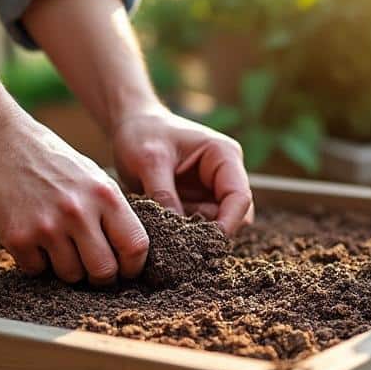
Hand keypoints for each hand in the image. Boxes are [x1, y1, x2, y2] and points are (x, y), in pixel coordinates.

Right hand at [0, 113, 148, 285]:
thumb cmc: (49, 160)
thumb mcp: (92, 177)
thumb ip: (110, 211)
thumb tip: (127, 252)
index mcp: (105, 195)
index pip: (134, 247)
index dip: (132, 267)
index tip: (124, 271)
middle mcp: (79, 212)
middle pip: (103, 271)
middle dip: (99, 277)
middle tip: (91, 269)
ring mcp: (47, 226)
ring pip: (70, 275)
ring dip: (66, 269)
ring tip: (57, 246)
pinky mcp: (18, 237)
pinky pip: (37, 270)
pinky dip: (36, 262)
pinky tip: (33, 238)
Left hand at [110, 107, 254, 233]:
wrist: (130, 126)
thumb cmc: (142, 133)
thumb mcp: (149, 160)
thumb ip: (163, 194)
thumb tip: (176, 232)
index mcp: (224, 156)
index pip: (240, 197)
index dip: (228, 224)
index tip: (204, 244)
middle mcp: (225, 174)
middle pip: (233, 215)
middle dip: (209, 231)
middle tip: (178, 239)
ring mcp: (212, 189)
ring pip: (215, 223)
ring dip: (194, 232)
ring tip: (164, 227)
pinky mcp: (197, 201)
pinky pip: (197, 224)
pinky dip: (183, 231)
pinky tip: (162, 226)